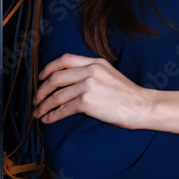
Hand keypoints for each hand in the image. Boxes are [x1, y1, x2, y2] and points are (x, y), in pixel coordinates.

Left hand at [34, 53, 178, 132]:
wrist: (141, 105)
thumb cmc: (127, 94)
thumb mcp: (109, 74)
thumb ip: (91, 73)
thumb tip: (68, 82)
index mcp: (96, 62)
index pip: (65, 59)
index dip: (49, 68)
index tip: (42, 77)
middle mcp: (91, 71)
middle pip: (56, 77)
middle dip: (41, 90)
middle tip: (36, 100)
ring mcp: (88, 85)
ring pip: (56, 95)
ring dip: (44, 106)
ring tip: (39, 113)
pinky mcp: (87, 102)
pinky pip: (63, 109)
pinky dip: (52, 115)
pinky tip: (48, 120)